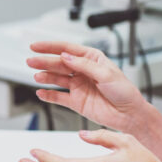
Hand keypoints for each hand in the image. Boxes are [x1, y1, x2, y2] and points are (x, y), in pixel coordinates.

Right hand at [26, 41, 146, 132]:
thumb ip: (84, 65)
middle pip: (59, 63)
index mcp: (92, 59)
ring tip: (37, 77)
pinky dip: (49, 95)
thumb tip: (66, 57)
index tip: (36, 46)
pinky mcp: (76, 101)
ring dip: (46, 76)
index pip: (67, 49)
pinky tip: (41, 92)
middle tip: (31, 61)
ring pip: (57, 78)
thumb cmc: (125, 92)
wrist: (130, 115)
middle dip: (44, 61)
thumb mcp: (106, 73)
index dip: (50, 47)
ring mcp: (78, 86)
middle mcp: (83, 71)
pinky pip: (58, 97)